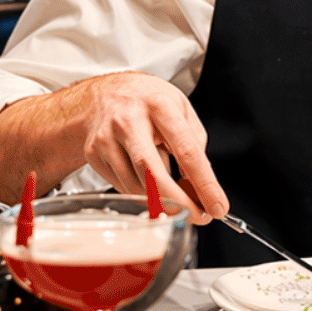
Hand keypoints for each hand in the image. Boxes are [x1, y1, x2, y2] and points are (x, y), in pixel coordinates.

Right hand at [76, 72, 227, 223]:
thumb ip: (194, 145)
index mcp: (159, 106)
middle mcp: (129, 121)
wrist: (102, 94)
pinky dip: (141, 193)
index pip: (187, 152)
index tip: (217, 206)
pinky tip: (148, 182)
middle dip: (179, 203)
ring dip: (160, 201)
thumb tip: (201, 187)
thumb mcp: (181, 109)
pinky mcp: (94, 153)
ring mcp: (107, 138)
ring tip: (175, 195)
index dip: (205, 184)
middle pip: (154, 174)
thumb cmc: (148, 102)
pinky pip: (122, 186)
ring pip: (137, 186)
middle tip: (198, 217)